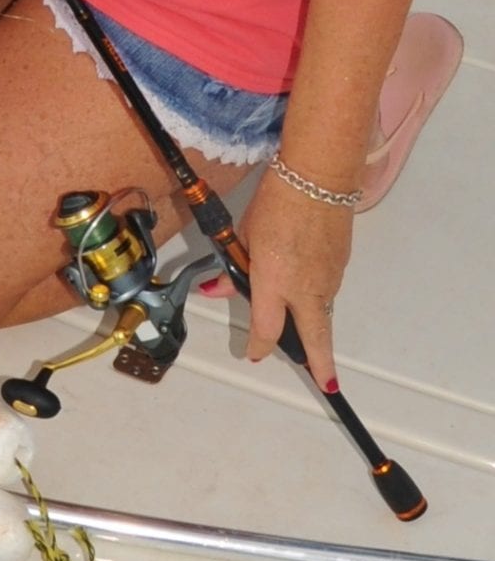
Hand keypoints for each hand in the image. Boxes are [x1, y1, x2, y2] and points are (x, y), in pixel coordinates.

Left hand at [199, 166, 352, 391]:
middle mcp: (306, 288)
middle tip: (325, 382)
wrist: (317, 178)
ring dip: (313, 322)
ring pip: (322, 312)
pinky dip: (317, 295)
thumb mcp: (245, 234)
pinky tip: (307, 284)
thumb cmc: (275, 202)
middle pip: (315, 338)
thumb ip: (236, 267)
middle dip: (319, 363)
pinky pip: (327, 289)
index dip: (258, 345)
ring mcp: (329, 278)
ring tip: (304, 330)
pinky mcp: (341, 265)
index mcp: (275, 282)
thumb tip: (217, 286)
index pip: (266, 328)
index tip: (254, 352)